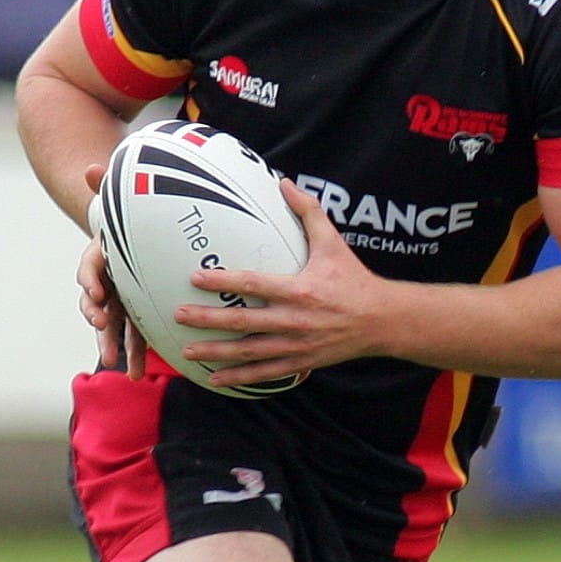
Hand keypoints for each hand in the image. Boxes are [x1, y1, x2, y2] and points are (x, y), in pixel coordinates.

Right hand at [78, 163, 148, 376]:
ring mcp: (120, 300)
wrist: (142, 236)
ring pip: (112, 325)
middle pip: (95, 303)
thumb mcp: (123, 203)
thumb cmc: (133, 220)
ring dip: (111, 344)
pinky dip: (135, 355)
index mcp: (102, 256)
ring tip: (115, 364)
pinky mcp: (136, 315)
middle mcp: (107, 281)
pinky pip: (134, 337)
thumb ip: (106, 188)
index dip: (91, 281)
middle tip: (102, 325)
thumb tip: (91, 168)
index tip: (96, 292)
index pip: (90, 269)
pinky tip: (139, 375)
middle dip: (97, 317)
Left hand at [175, 179, 385, 387]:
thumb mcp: (333, 242)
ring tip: (187, 351)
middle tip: (179, 315)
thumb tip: (284, 182)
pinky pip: (265, 373)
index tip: (195, 278)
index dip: (223, 281)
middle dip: (208, 320)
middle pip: (243, 322)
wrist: (381, 321)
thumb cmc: (353, 279)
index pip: (254, 284)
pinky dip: (240, 377)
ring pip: (249, 352)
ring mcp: (296, 345)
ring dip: (216, 353)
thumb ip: (308, 212)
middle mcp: (295, 320)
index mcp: (300, 290)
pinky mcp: (300, 363)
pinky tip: (215, 379)